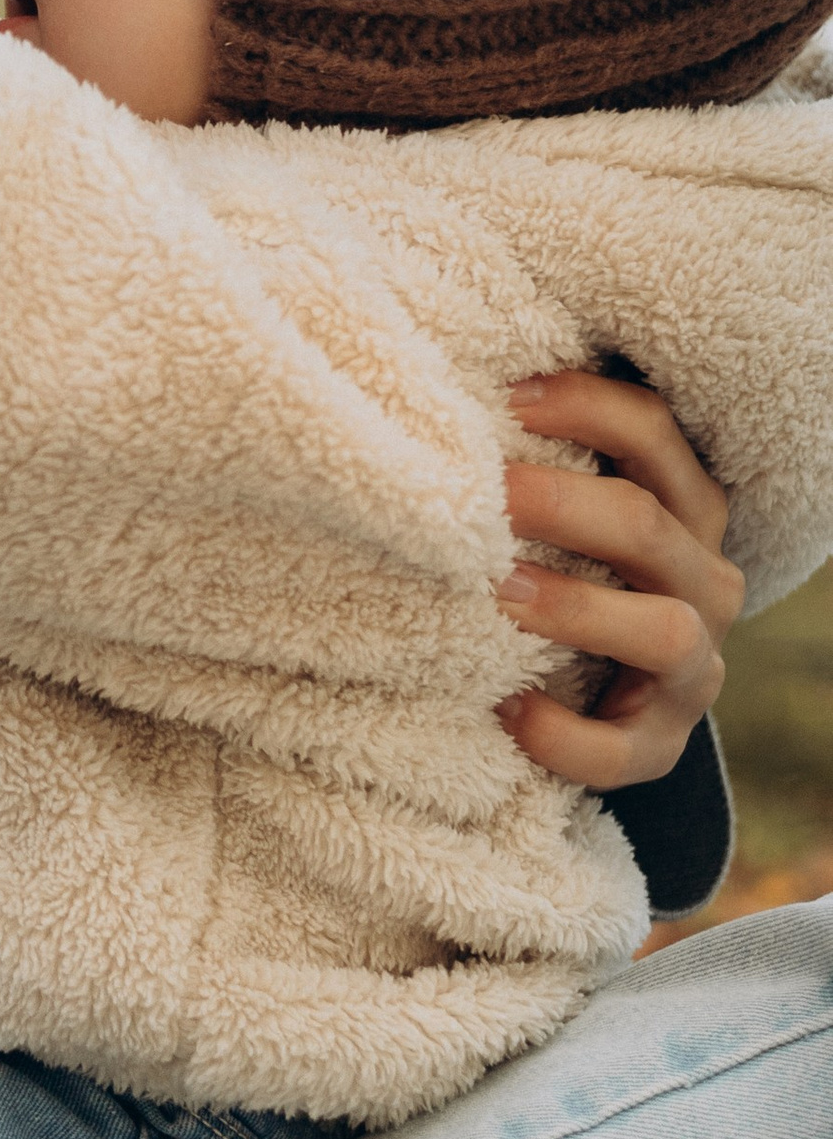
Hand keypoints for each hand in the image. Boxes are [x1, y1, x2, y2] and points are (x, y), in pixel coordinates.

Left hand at [496, 371, 742, 790]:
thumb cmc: (562, 569)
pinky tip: (506, 709)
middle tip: (485, 496)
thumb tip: (435, 389)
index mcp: (684, 507)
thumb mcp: (565, 512)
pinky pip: (622, 749)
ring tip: (497, 593)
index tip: (502, 398)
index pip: (653, 432)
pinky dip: (563, 734)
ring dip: (576, 608)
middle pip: (648, 526)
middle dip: (562, 504)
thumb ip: (532, 456)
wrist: (595, 693)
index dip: (584, 405)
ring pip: (665, 632)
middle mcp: (704, 583)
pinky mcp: (658, 744)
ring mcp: (692, 669)